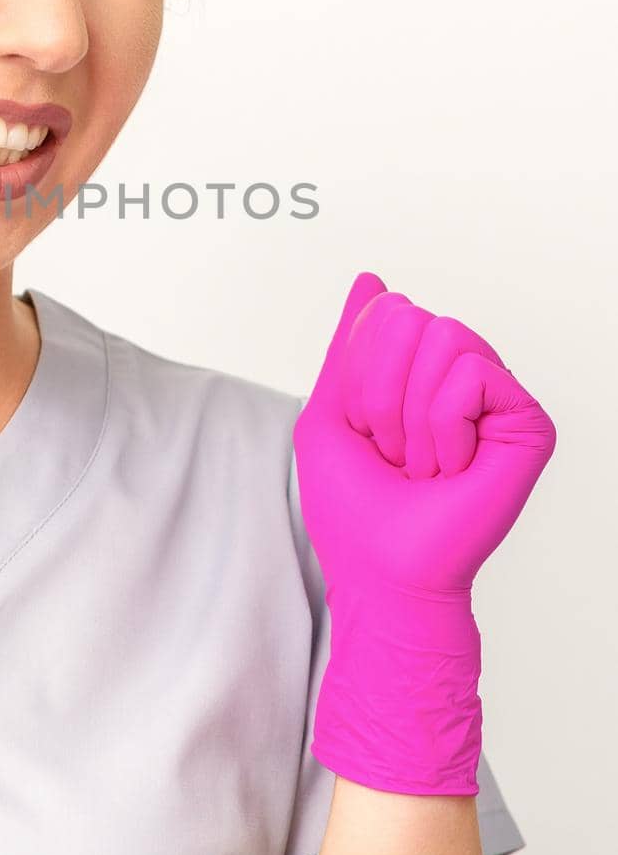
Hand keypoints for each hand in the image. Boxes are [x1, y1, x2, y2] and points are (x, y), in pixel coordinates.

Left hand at [293, 270, 556, 795]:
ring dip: (412, 414)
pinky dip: (444, 425)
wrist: (385, 574)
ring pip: (443, 334)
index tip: (367, 434)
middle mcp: (460, 376)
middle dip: (382, 391)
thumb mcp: (329, 414)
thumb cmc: (354, 509)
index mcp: (417, 371)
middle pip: (409, 316)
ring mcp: (496, 397)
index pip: (383, 312)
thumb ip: (348, 346)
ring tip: (425, 463)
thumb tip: (372, 280)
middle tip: (396, 453)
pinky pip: (472, 372)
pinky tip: (454, 466)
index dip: (357, 375)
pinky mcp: (527, 421)